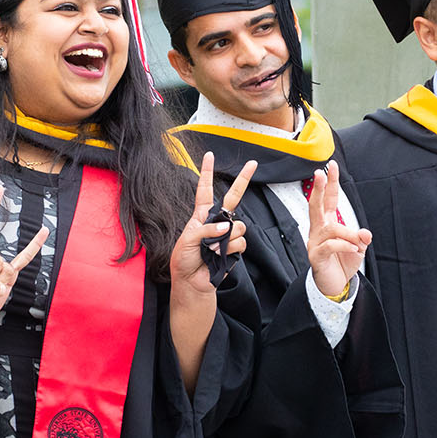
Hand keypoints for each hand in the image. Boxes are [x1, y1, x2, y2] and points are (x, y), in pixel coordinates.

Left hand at [170, 155, 251, 295]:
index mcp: (201, 215)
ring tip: (211, 249)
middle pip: (233, 197)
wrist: (192, 282)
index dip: (206, 172)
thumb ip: (206, 230)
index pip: (205, 190)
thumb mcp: (187, 240)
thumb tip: (227, 227)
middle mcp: (217, 222)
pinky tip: (219, 255)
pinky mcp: (235, 248)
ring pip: (239, 225)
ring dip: (225, 238)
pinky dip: (229, 249)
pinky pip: (240, 242)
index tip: (209, 155)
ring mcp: (227, 235)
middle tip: (252, 164)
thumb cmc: (184, 260)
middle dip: (243, 180)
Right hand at [305, 160, 372, 299]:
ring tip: (359, 244)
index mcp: (327, 224)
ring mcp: (315, 243)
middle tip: (321, 173)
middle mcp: (318, 230)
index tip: (331, 166)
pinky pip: (330, 246)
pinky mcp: (316, 256)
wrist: (335, 285)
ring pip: (330, 229)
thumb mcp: (358, 248)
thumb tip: (365, 234)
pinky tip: (354, 250)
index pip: (328, 200)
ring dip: (348, 234)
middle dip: (320, 189)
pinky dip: (345, 246)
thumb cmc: (342, 263)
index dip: (330, 183)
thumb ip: (361, 238)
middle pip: (316, 206)